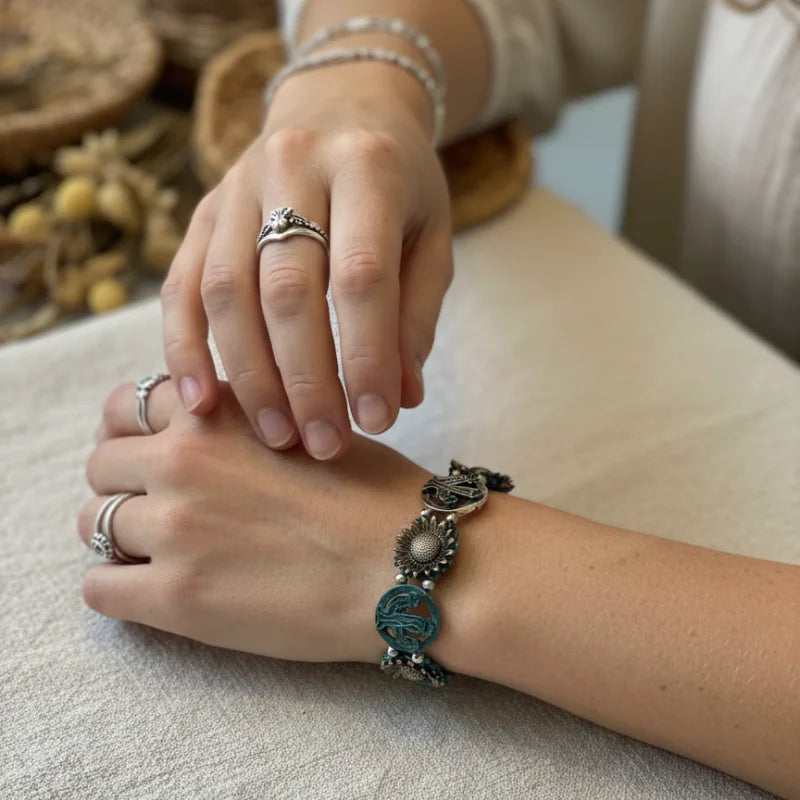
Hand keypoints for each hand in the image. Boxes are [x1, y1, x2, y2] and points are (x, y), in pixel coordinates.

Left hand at [81, 379, 430, 663]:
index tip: (147, 453)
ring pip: (91, 523)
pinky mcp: (177, 596)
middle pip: (101, 463)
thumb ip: (247, 416)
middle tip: (157, 507)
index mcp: (219, 412)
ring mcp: (175, 527)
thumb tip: (208, 428)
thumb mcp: (312, 421)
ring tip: (159, 552)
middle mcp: (184, 460)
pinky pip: (98, 587)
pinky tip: (153, 590)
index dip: (131, 431)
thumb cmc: (376, 495)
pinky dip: (117, 586)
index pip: (125, 404)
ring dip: (119, 535)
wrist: (409, 560)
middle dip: (122, 483)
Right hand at [160, 65, 452, 459]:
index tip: (377, 420)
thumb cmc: (398, 186)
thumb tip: (400, 396)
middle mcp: (292, 167)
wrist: (341, 111)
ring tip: (275, 437)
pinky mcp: (202, 212)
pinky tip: (201, 403)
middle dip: (306, 379)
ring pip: (227, 292)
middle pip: (288, 289)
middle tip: (323, 444)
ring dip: (249, 375)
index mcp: (367, 168)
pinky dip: (186, 348)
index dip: (368, 355)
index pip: (362, 276)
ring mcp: (236, 188)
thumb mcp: (429, 238)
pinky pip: (182, 286)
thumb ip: (416, 314)